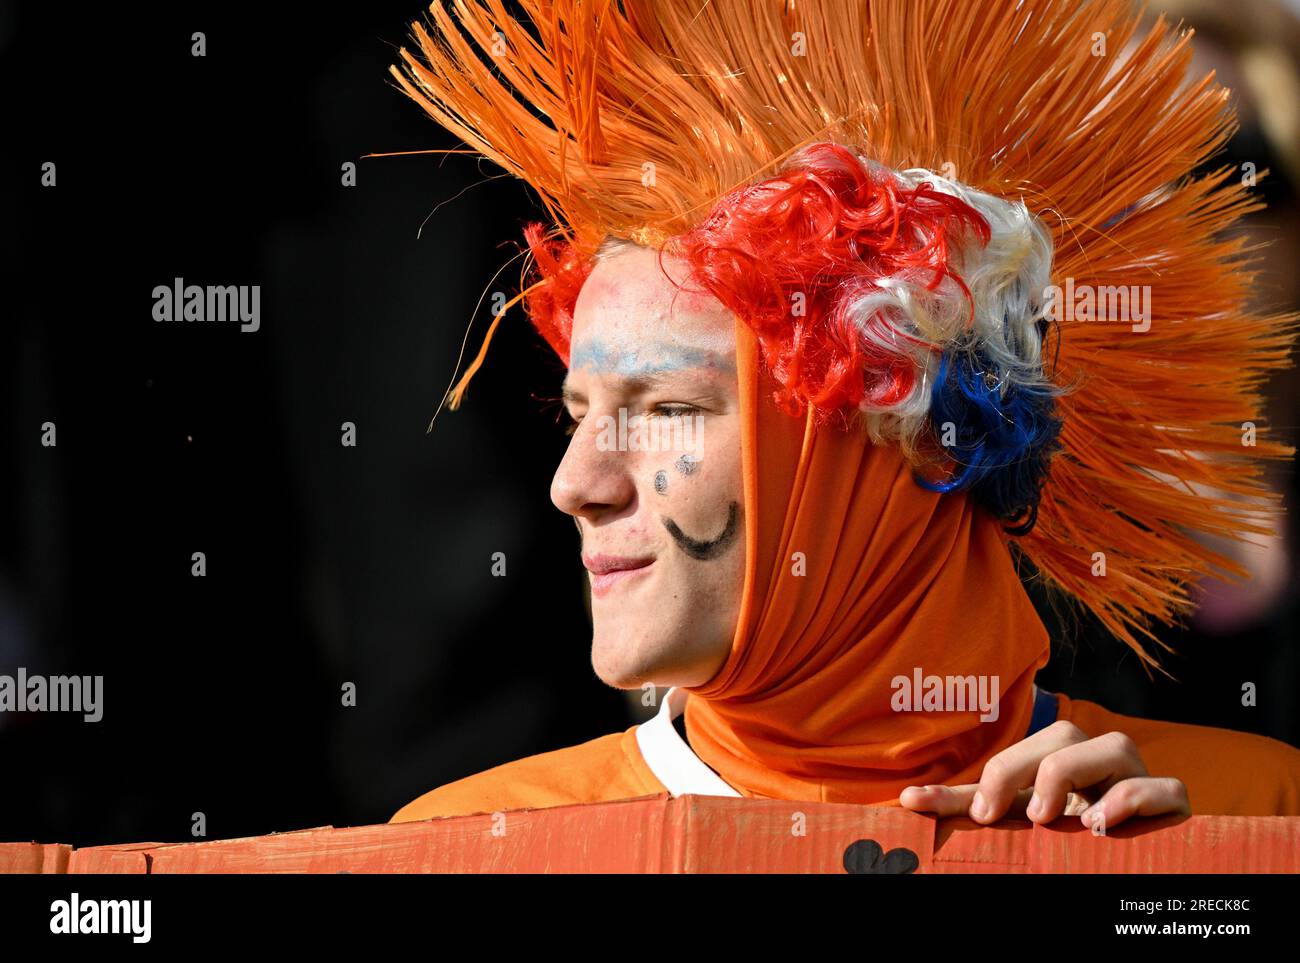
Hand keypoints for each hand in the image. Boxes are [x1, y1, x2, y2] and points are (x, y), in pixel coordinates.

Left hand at [898, 720, 1190, 830]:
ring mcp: (1137, 779)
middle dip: (1022, 767)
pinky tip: (1102, 824)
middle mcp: (1096, 765)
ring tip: (1051, 818)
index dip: (980, 780)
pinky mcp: (1173, 805)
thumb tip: (905, 801)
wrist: (1146, 869)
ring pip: (1113, 744)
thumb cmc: (1074, 846)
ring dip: (1073, 773)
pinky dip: (1134, 798)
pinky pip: (1165, 785)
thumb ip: (972, 812)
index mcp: (1055, 770)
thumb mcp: (1018, 830)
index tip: (934, 807)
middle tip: (1001, 814)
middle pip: (1060, 735)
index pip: (1010, 763)